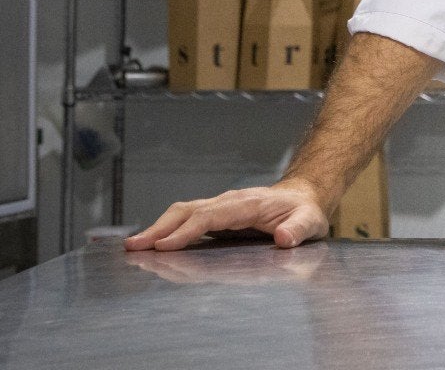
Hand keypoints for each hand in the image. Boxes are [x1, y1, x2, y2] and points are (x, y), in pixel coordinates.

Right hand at [123, 178, 330, 251]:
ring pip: (183, 212)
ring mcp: (221, 206)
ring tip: (133, 247)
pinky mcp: (217, 215)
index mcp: (248, 204)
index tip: (163, 246)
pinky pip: (187, 219)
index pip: (210, 216)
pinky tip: (153, 245)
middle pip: (187, 210)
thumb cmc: (306, 211)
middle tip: (133, 247)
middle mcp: (229, 202)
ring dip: (158, 228)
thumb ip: (298, 230)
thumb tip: (282, 238)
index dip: (186, 230)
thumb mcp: (310, 222)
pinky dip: (167, 229)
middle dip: (159, 228)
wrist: (305, 197)